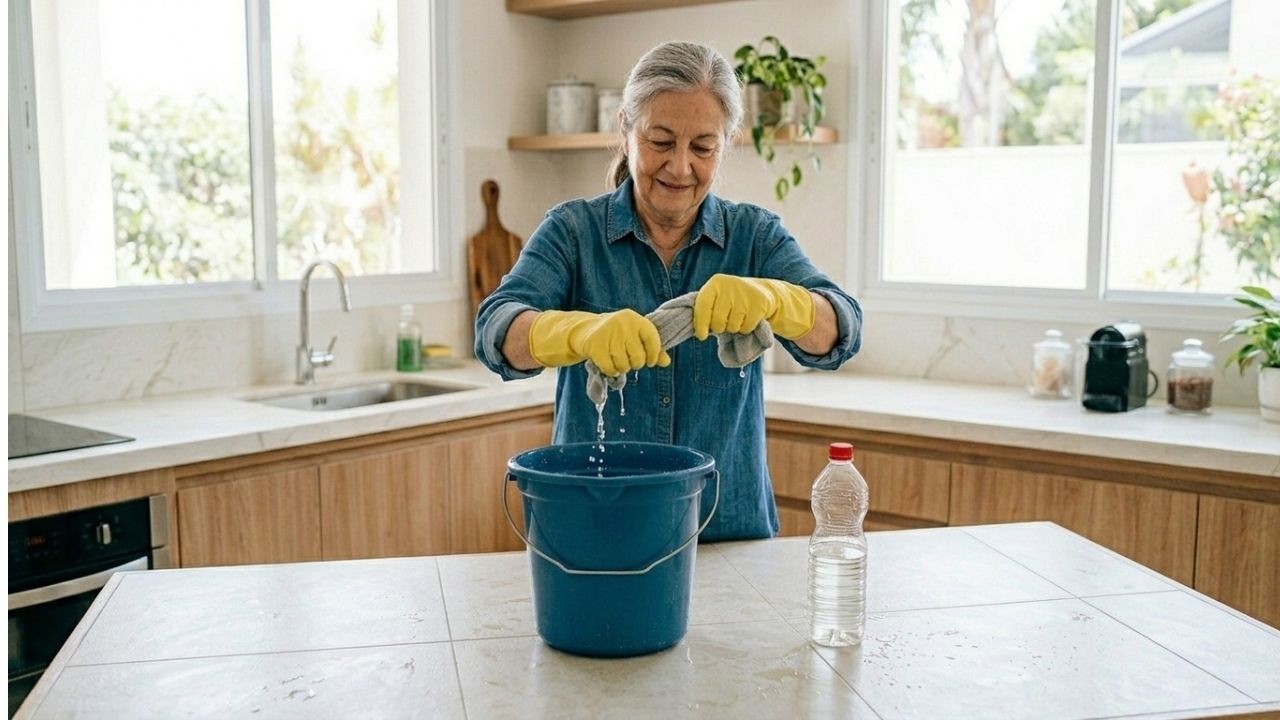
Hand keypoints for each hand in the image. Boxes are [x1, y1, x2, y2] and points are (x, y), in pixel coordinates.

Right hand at [528, 309, 670, 376]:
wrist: (585, 330)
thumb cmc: (617, 335)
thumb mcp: (635, 336)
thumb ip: (652, 348)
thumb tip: (666, 362)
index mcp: (635, 319)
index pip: (653, 341)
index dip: (654, 355)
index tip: (650, 361)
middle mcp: (623, 323)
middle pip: (638, 358)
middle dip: (635, 364)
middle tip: (628, 359)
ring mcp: (608, 333)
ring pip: (624, 365)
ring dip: (622, 368)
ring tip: (617, 360)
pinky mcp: (595, 345)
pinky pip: (610, 369)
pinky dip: (611, 372)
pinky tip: (609, 365)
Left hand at [693, 274, 815, 339]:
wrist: (761, 291)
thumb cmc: (731, 299)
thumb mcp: (716, 298)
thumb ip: (704, 310)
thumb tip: (698, 332)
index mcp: (715, 283)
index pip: (703, 306)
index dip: (700, 324)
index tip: (701, 336)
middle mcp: (730, 286)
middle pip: (718, 321)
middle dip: (719, 328)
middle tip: (724, 323)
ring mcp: (745, 295)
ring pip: (733, 326)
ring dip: (733, 328)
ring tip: (736, 319)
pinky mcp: (759, 305)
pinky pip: (746, 328)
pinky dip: (745, 329)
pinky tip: (747, 319)